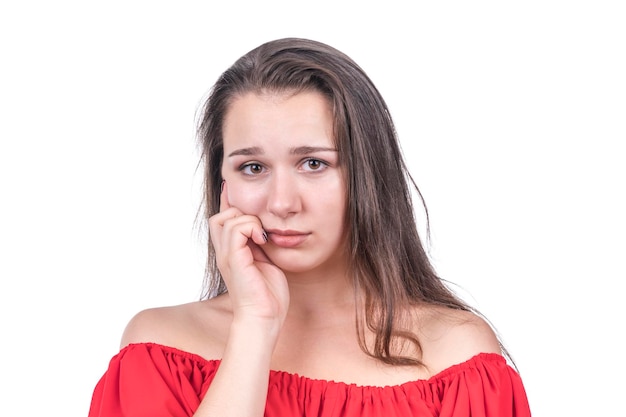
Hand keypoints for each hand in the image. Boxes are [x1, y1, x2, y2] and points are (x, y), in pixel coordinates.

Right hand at [208, 181, 289, 328]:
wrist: (264, 318)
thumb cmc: (268, 296)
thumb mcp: (266, 263)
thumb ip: (261, 245)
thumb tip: (266, 229)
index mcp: (231, 254)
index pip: (223, 221)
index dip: (229, 204)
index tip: (237, 190)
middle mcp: (224, 253)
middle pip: (219, 216)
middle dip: (239, 211)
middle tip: (259, 224)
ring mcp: (227, 256)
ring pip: (225, 218)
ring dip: (247, 219)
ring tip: (261, 234)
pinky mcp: (234, 260)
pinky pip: (236, 229)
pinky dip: (250, 227)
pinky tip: (262, 239)